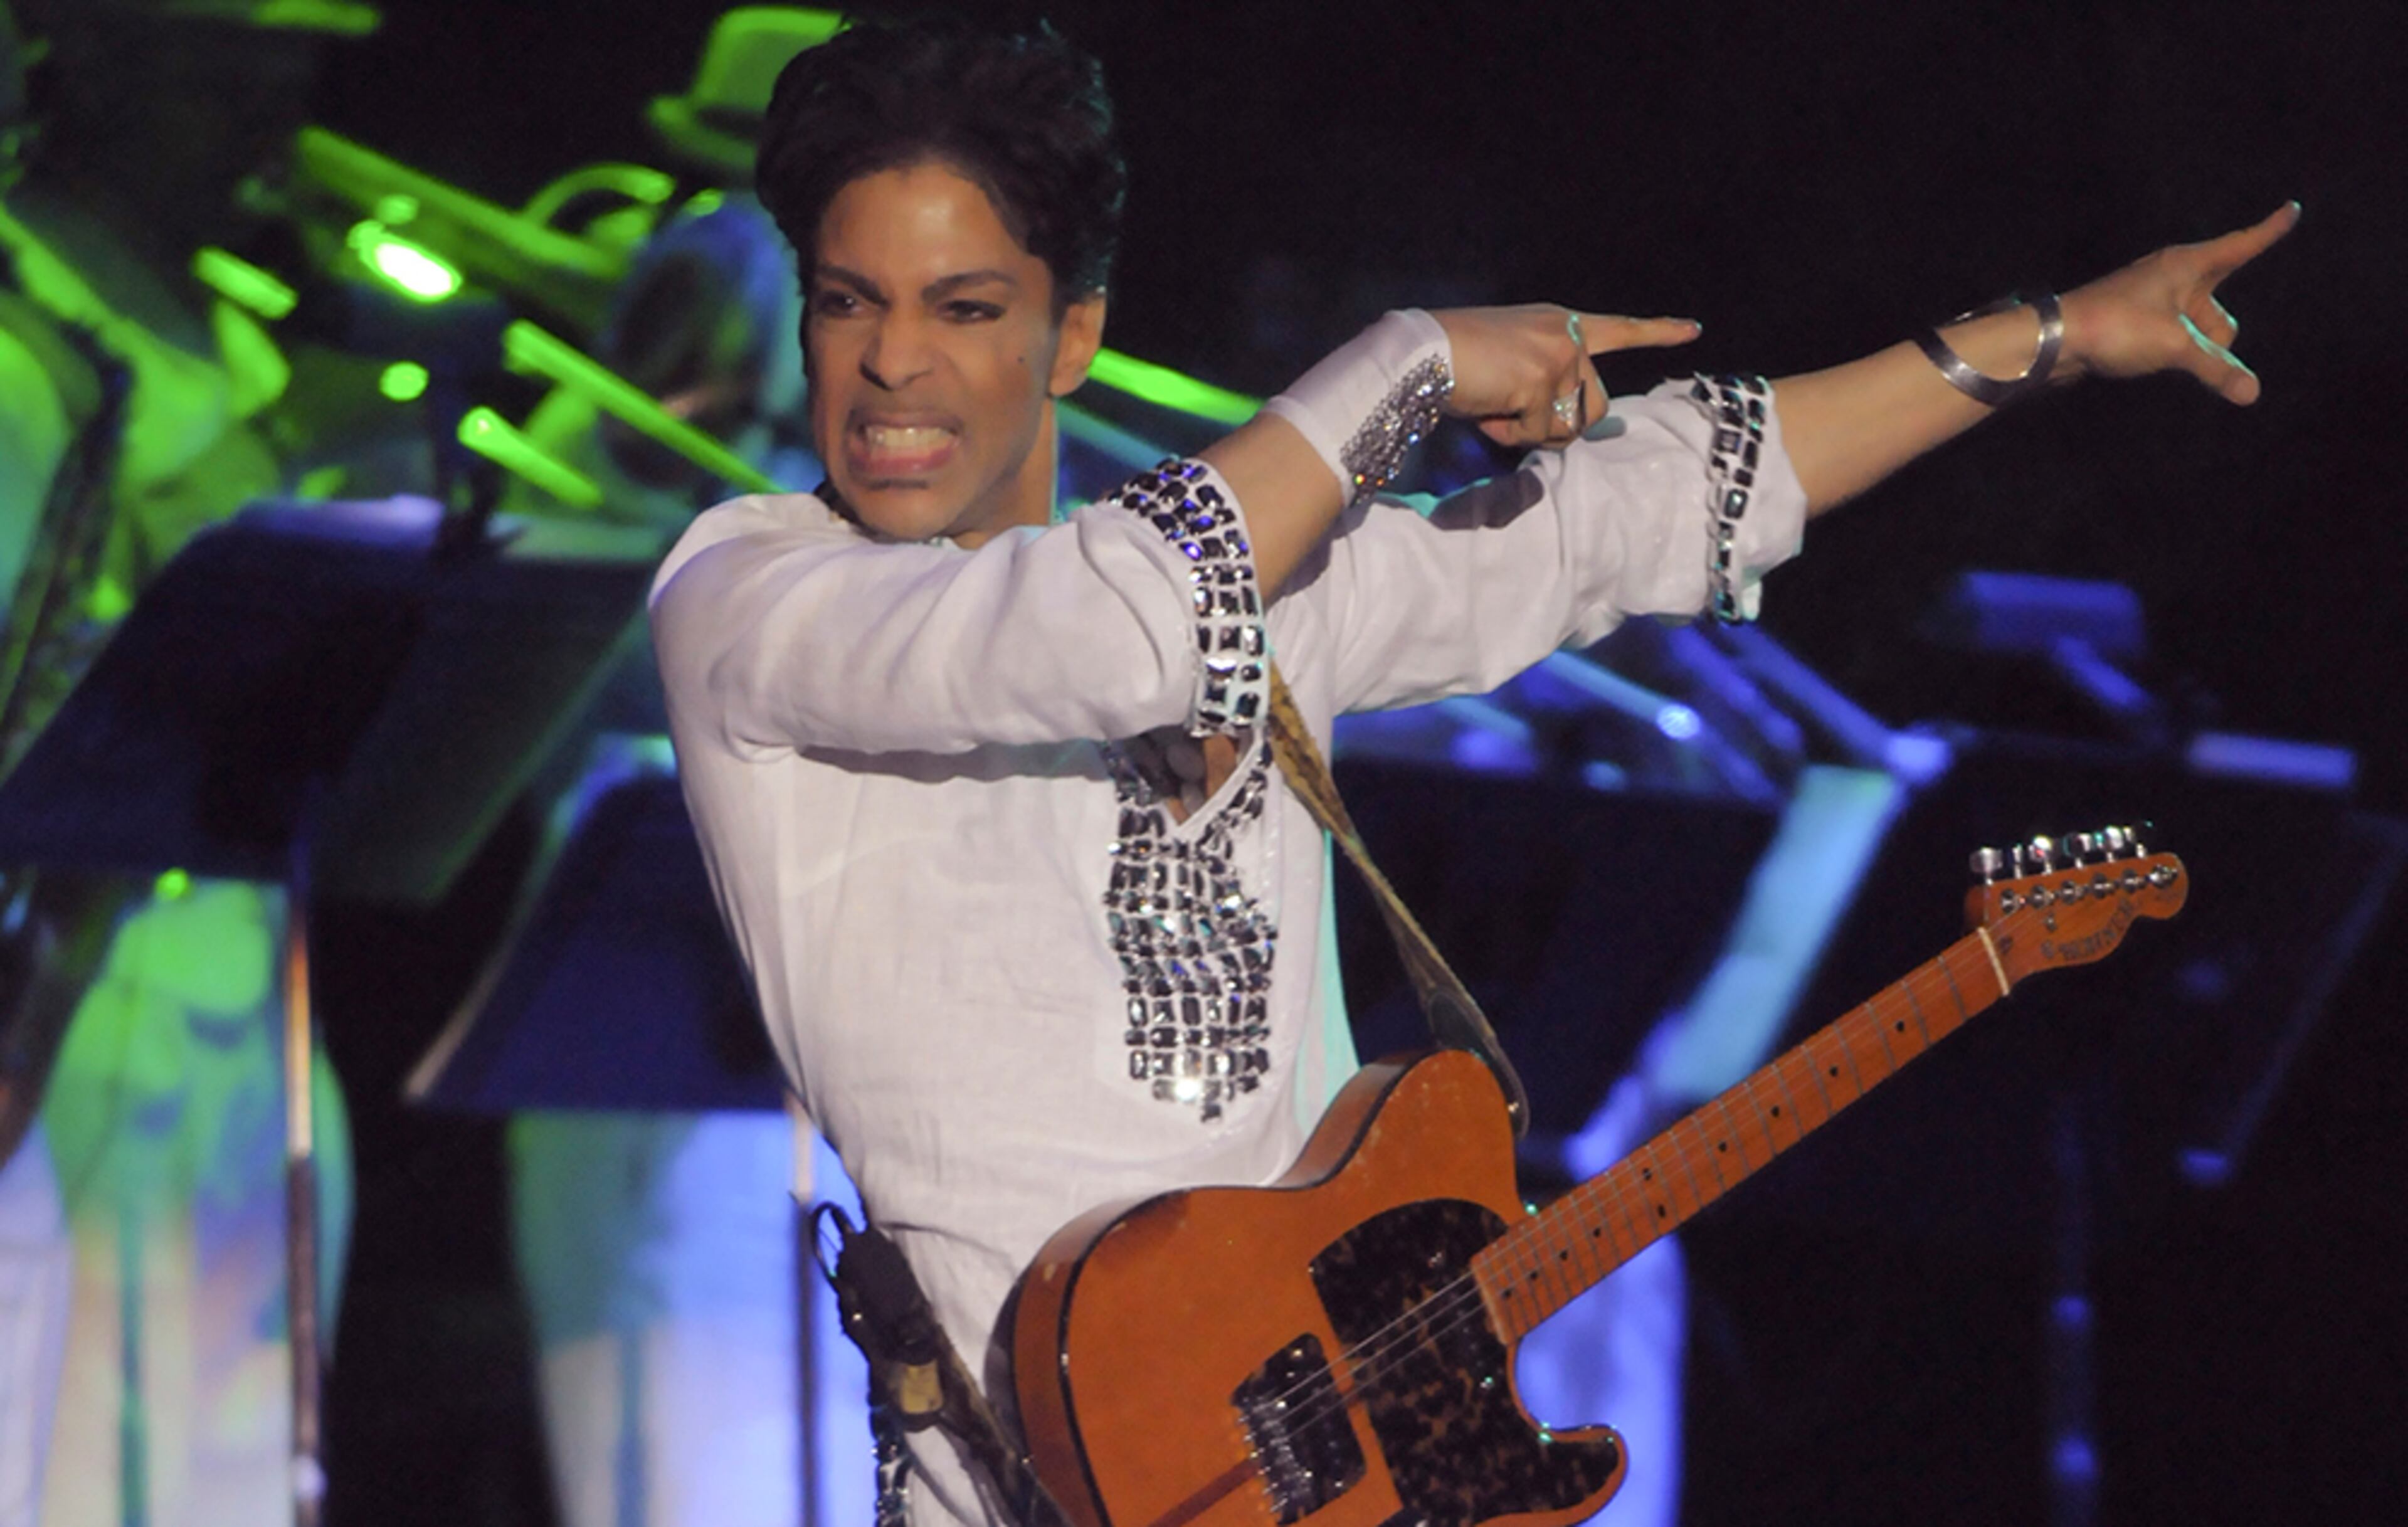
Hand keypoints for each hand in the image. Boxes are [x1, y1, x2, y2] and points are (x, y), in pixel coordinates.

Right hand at [1430, 305, 1703, 446]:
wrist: (1423, 350)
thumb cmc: (1453, 359)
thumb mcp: (1509, 363)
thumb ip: (1542, 382)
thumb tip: (1558, 426)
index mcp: (1558, 323)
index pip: (1618, 329)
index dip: (1657, 331)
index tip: (1693, 329)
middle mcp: (1566, 335)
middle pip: (1595, 405)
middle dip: (1558, 426)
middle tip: (1512, 417)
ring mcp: (1558, 357)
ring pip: (1570, 427)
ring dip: (1531, 433)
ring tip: (1495, 410)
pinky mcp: (1543, 381)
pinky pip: (1539, 435)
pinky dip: (1509, 436)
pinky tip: (1486, 413)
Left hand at [2058, 201, 2299, 403]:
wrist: (2055, 341)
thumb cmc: (2116, 328)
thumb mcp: (2174, 346)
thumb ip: (2216, 368)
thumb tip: (2252, 393)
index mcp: (2186, 265)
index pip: (2241, 245)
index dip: (2269, 231)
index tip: (2292, 209)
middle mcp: (2172, 276)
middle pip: (2220, 314)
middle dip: (2214, 340)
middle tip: (2177, 347)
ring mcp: (2154, 301)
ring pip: (2198, 332)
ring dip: (2190, 351)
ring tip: (2151, 353)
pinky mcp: (2138, 323)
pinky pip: (2176, 340)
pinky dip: (2174, 354)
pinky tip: (2151, 362)